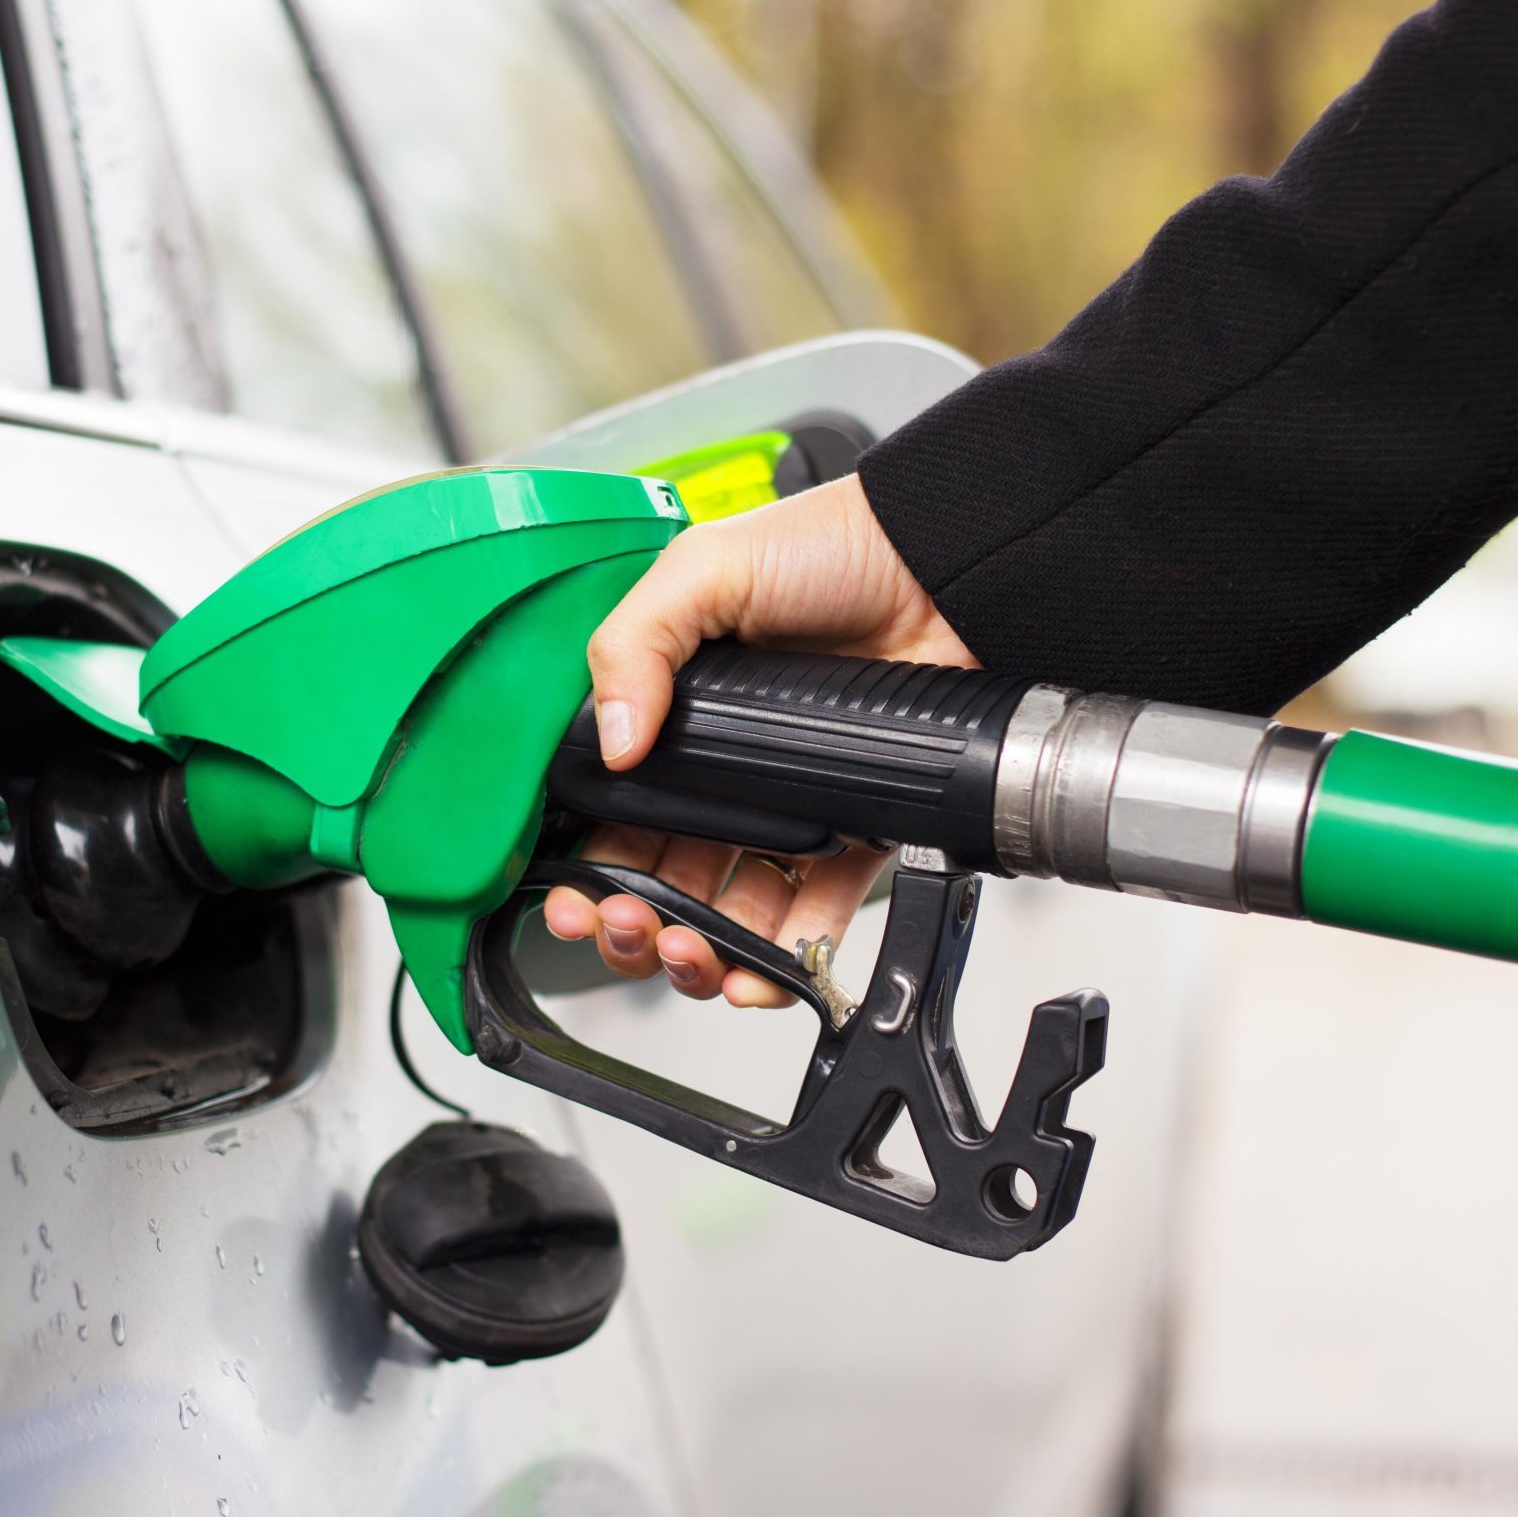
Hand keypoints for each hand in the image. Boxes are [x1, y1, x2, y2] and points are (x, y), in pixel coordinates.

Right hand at [541, 475, 973, 1004]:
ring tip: (691, 954)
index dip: (584, 868)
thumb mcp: (705, 569)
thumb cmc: (831, 547)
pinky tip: (760, 969)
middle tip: (629, 931)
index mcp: (668, 713)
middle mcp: (719, 767)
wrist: (942, 565)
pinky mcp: (853, 826)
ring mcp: (784, 803)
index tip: (574, 904)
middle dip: (632, 923)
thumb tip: (613, 743)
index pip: (609, 812)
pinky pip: (810, 910)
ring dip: (698, 950)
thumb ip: (636, 643)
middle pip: (657, 876)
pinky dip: (783, 954)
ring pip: (724, 908)